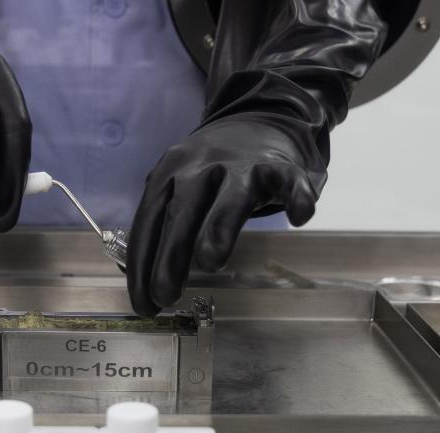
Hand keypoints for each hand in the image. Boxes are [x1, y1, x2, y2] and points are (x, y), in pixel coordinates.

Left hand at [126, 113, 325, 315]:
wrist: (256, 120)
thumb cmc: (210, 171)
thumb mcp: (177, 187)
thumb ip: (162, 227)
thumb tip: (143, 285)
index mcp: (169, 174)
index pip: (148, 222)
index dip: (142, 265)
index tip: (144, 304)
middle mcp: (201, 167)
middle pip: (182, 214)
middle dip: (171, 257)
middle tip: (166, 295)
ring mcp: (242, 166)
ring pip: (229, 199)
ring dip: (218, 229)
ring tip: (210, 262)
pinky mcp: (279, 168)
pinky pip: (289, 183)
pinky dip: (296, 198)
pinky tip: (298, 219)